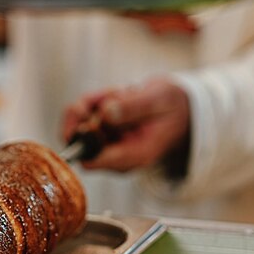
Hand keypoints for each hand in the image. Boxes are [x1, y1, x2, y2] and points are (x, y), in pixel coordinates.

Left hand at [62, 78, 190, 171]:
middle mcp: (116, 156)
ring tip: (123, 93)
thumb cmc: (171, 105)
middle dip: (90, 112)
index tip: (95, 117)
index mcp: (135, 156)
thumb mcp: (159, 100)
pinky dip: (94, 99)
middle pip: (78, 143)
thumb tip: (105, 113)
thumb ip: (133, 107)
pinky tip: (117, 94)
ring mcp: (106, 146)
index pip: (92, 160)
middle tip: (115, 95)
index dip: (85, 139)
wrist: (177, 108)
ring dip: (94, 102)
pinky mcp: (99, 133)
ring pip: (77, 124)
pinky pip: (81, 114)